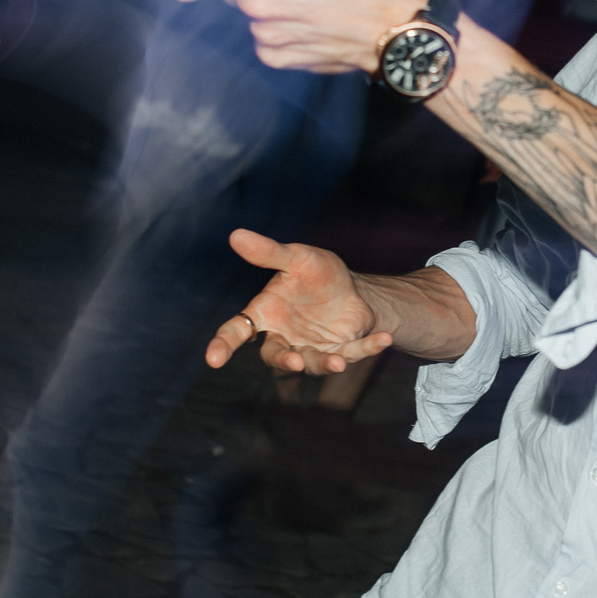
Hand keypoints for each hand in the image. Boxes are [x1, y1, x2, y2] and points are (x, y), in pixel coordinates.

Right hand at [206, 229, 393, 373]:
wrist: (354, 290)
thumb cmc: (318, 274)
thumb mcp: (297, 258)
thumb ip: (269, 252)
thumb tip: (236, 235)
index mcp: (265, 314)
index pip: (237, 331)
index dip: (223, 344)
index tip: (212, 359)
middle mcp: (284, 337)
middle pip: (274, 355)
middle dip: (283, 359)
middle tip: (293, 359)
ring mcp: (310, 348)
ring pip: (311, 363)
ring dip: (324, 363)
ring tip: (340, 362)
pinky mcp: (339, 352)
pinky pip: (352, 354)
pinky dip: (367, 349)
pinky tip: (384, 340)